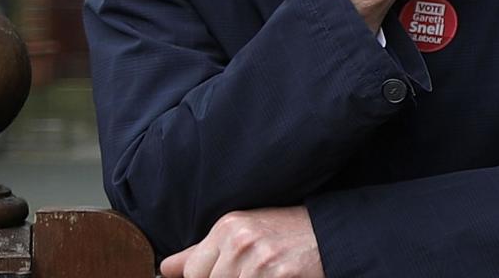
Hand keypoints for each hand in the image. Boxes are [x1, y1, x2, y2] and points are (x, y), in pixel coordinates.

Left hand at [159, 206, 323, 277]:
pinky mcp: (279, 276)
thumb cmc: (287, 234)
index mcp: (228, 226)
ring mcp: (260, 262)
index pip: (193, 273)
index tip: (230, 273)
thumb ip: (204, 251)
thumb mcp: (245, 231)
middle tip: (253, 272)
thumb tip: (166, 270)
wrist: (332, 235)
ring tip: (265, 272)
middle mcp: (240, 241)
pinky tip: (274, 276)